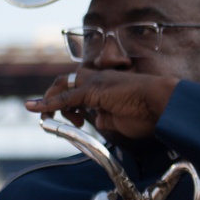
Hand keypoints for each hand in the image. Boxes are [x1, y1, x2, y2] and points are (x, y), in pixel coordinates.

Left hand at [24, 69, 177, 138]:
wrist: (164, 103)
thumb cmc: (150, 113)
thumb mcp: (121, 119)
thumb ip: (105, 117)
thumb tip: (94, 119)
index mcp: (107, 85)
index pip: (79, 87)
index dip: (68, 103)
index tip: (75, 120)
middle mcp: (100, 79)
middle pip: (67, 81)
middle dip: (53, 98)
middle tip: (55, 119)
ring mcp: (96, 82)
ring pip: (63, 85)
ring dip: (51, 100)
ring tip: (50, 119)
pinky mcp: (94, 91)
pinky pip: (65, 97)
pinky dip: (48, 104)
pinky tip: (36, 109)